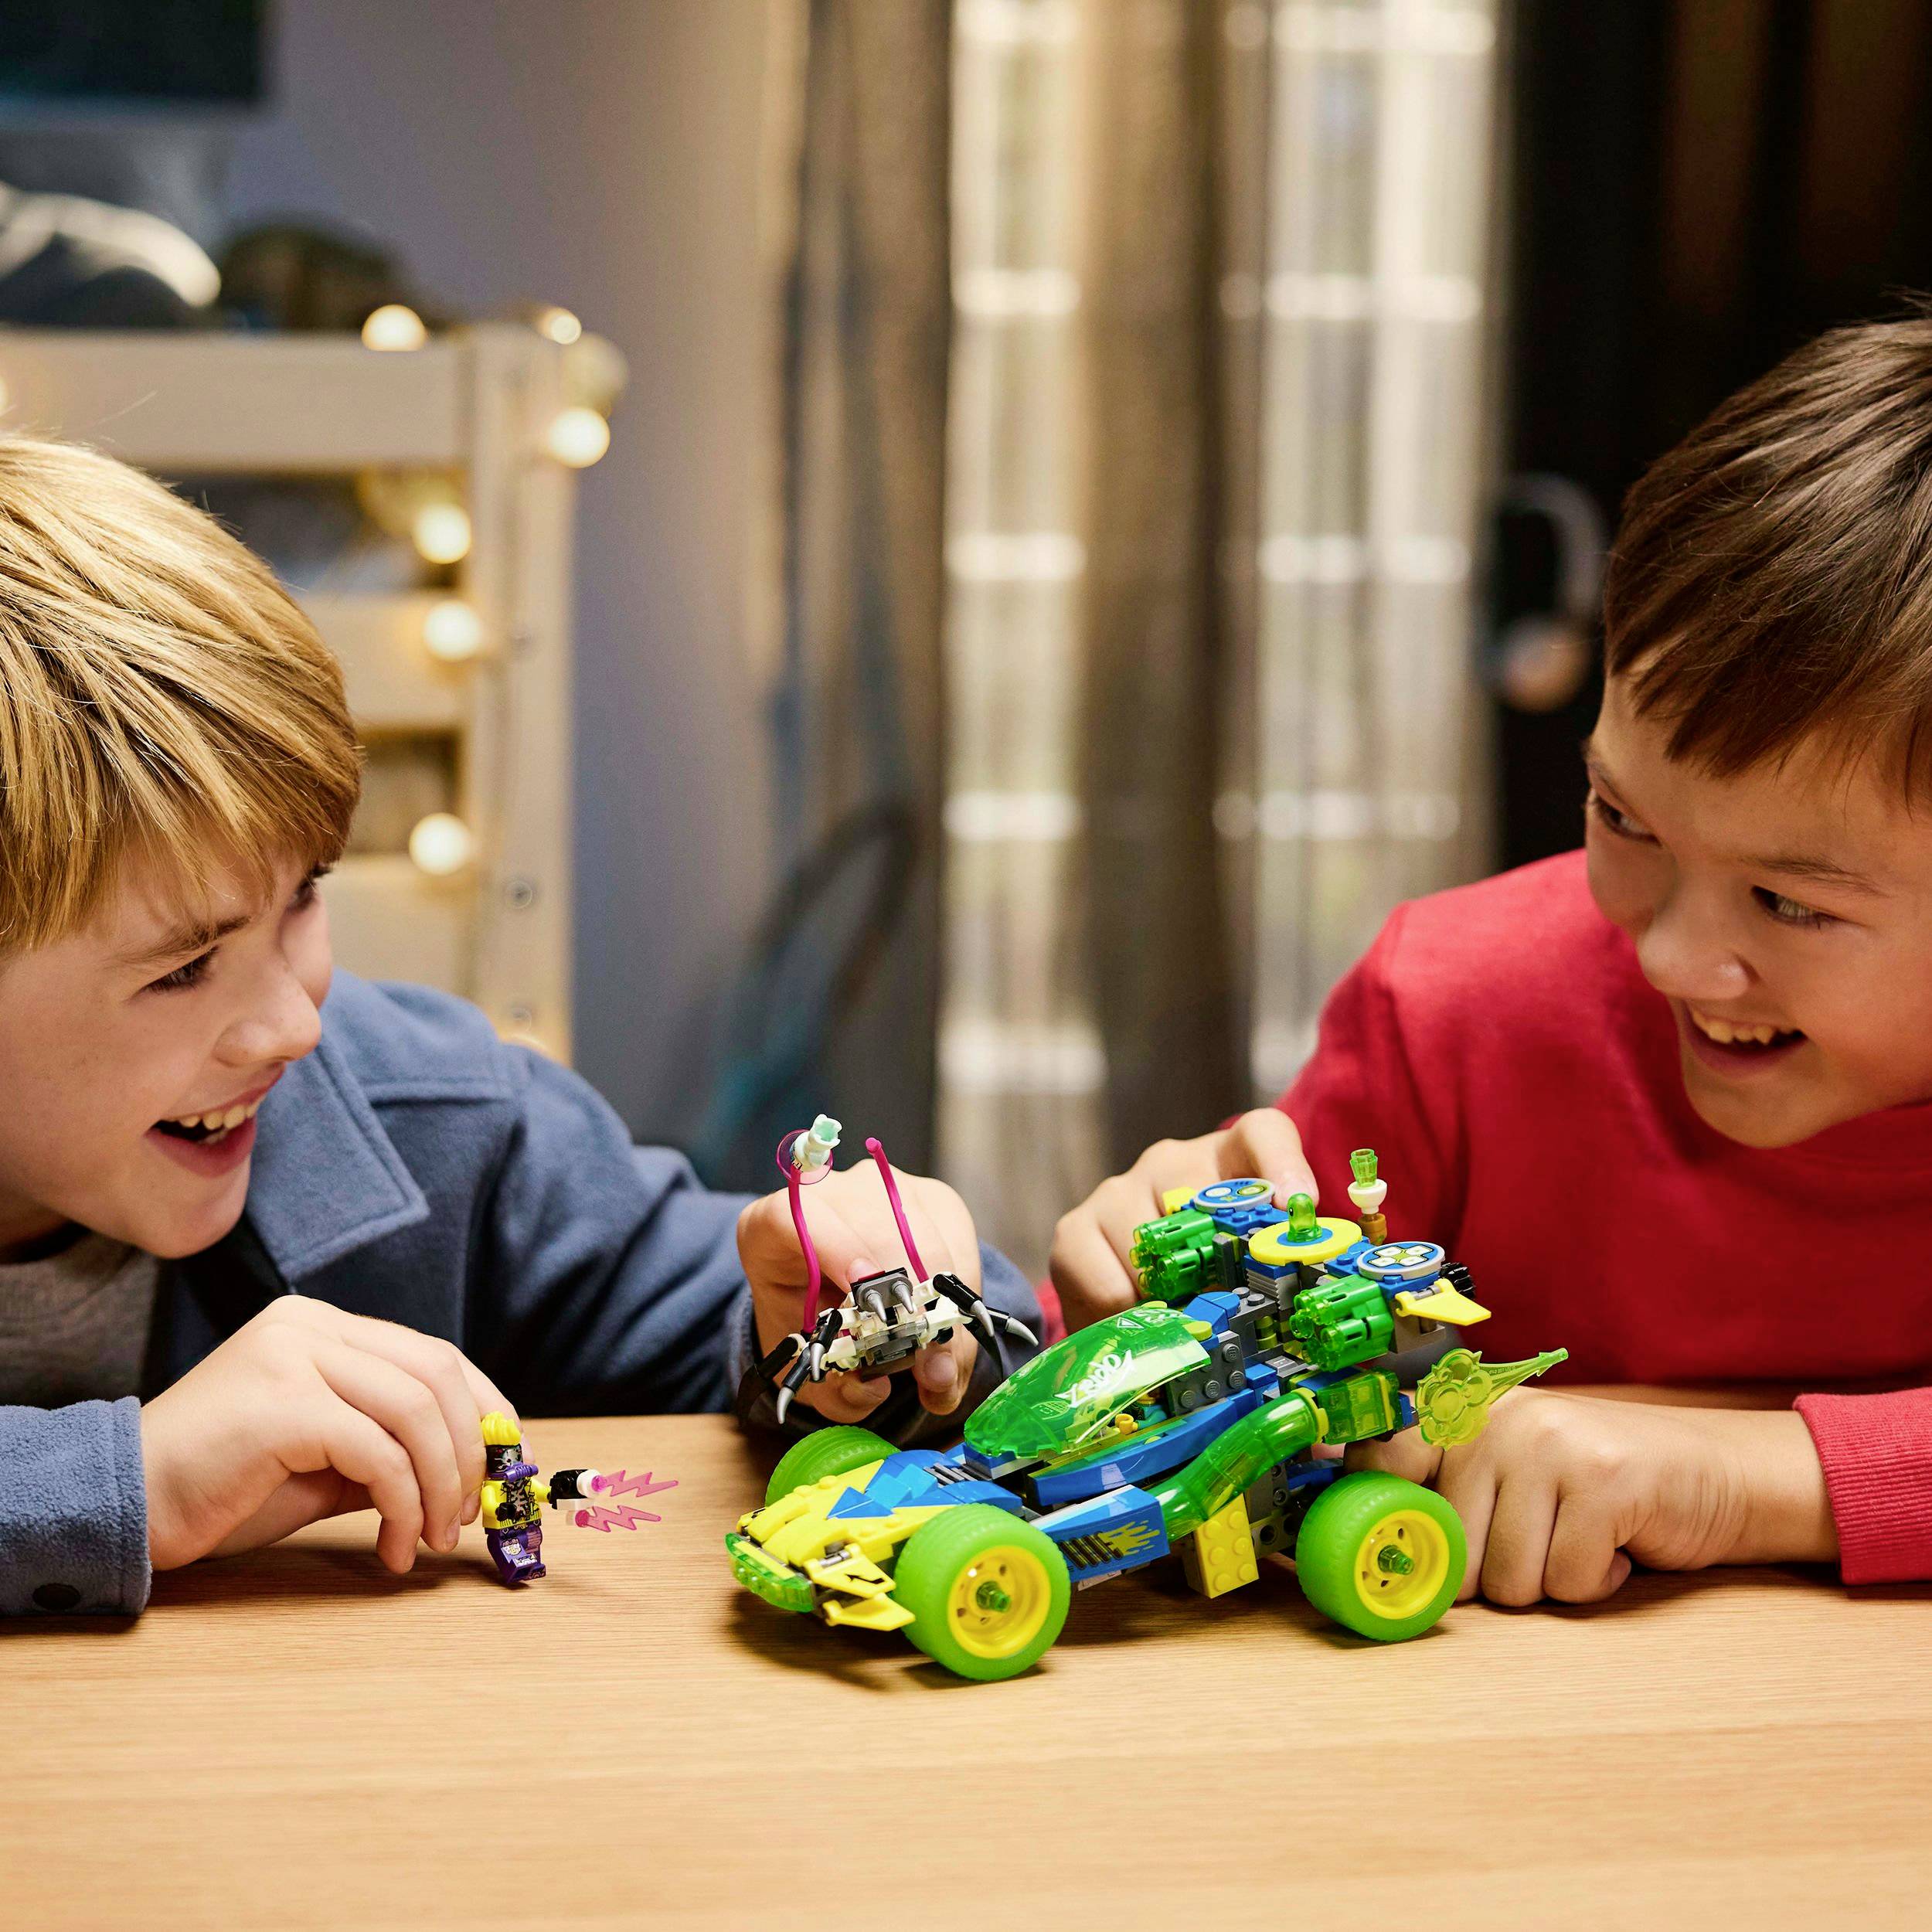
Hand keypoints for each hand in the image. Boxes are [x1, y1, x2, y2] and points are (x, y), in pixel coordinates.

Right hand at [141, 1296, 513, 1573]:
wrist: (127, 1505)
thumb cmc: (225, 1487)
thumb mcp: (325, 1459)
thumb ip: (388, 1447)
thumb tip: (472, 1471)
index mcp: (322, 1327)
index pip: (434, 1356)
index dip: (483, 1410)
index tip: (506, 1465)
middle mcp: (311, 1327)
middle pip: (438, 1375)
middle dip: (472, 1449)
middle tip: (473, 1512)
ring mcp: (294, 1358)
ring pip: (417, 1413)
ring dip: (442, 1485)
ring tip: (432, 1538)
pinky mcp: (283, 1405)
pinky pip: (379, 1455)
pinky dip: (404, 1506)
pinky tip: (392, 1548)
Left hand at [739, 1163, 981, 1423]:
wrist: (830, 1292)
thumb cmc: (811, 1324)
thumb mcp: (806, 1364)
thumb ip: (829, 1386)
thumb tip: (873, 1389)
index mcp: (774, 1225)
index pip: (801, 1219)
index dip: (837, 1249)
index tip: (865, 1291)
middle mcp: (832, 1194)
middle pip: (879, 1227)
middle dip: (909, 1301)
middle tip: (926, 1369)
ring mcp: (888, 1189)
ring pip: (928, 1240)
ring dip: (943, 1311)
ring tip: (942, 1374)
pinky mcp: (934, 1200)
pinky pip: (959, 1245)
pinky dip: (961, 1300)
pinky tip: (952, 1341)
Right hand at [1049, 1108, 1316, 1330]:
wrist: (1131, 1294)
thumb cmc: (1209, 1281)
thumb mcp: (1256, 1274)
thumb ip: (1286, 1288)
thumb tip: (1325, 1355)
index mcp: (1231, 1161)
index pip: (1262, 1134)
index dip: (1282, 1163)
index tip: (1297, 1204)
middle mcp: (1173, 1163)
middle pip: (1201, 1201)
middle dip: (1219, 1266)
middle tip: (1234, 1317)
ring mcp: (1119, 1189)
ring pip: (1150, 1248)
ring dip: (1169, 1302)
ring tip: (1181, 1331)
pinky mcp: (1075, 1228)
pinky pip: (1107, 1284)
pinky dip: (1126, 1319)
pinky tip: (1137, 1329)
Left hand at [1348, 1390, 1837, 1604]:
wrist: (1711, 1474)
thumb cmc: (1590, 1488)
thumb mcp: (1506, 1473)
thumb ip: (1439, 1492)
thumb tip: (1355, 1533)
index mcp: (1458, 1413)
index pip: (1378, 1462)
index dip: (1378, 1520)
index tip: (1390, 1555)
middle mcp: (1494, 1418)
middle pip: (1451, 1554)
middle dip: (1492, 1576)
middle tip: (1537, 1543)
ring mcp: (1550, 1443)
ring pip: (1509, 1578)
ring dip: (1548, 1582)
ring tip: (1576, 1538)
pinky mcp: (1606, 1479)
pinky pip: (1569, 1581)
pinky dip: (1595, 1584)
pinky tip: (1614, 1546)